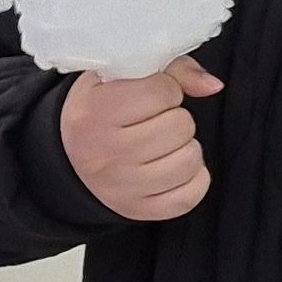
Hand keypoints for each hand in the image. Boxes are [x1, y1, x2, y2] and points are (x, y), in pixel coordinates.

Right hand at [60, 56, 219, 220]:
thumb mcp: (120, 77)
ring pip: (190, 159)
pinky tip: (170, 166)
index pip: (161, 92)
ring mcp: (121, 187)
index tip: (150, 94)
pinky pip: (191, 194)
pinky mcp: (138, 210)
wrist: (68, 159)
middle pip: (181, 126)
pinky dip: (192, 179)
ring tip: (162, 143)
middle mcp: (104, 154)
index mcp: (94, 113)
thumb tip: (213, 86)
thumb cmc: (100, 110)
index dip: (165, 88)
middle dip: (176, 118)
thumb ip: (172, 70)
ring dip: (184, 147)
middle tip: (155, 121)